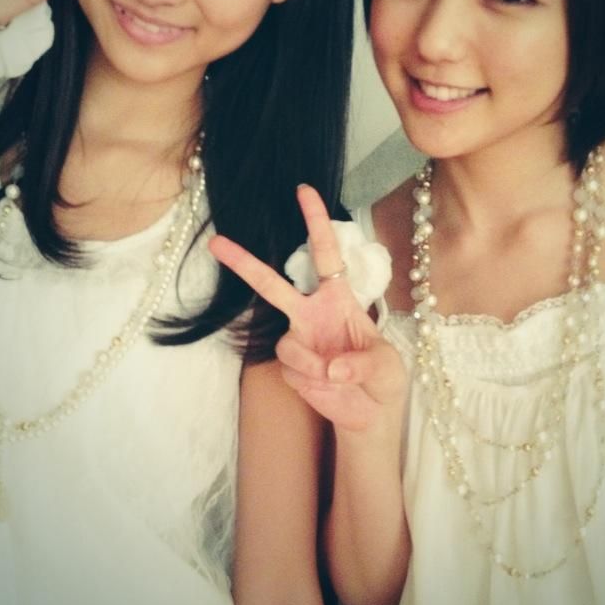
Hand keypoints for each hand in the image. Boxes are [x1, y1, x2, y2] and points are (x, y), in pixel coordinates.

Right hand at [209, 184, 405, 431]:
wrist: (371, 414)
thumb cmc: (383, 378)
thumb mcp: (387, 365)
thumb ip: (363, 363)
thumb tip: (331, 366)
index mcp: (339, 299)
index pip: (326, 253)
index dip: (316, 221)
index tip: (304, 190)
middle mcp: (312, 314)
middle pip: (272, 284)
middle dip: (244, 264)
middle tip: (216, 242)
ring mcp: (299, 341)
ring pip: (286, 343)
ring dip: (311, 363)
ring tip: (335, 377)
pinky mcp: (291, 370)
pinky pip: (292, 371)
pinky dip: (312, 381)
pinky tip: (327, 387)